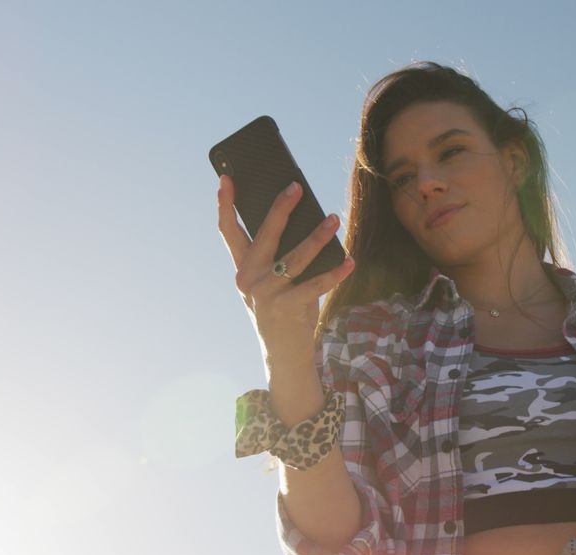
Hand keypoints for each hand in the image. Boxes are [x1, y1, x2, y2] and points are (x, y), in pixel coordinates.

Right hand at [217, 175, 354, 361]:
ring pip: (294, 257)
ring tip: (334, 219)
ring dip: (317, 237)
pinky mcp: (286, 309)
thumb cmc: (284, 308)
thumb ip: (281, 256)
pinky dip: (335, 273)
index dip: (226, 204)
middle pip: (265, 235)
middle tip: (296, 187)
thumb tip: (306, 221)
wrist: (284, 354)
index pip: (229, 231)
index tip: (226, 178)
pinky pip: (315, 285)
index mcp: (242, 268)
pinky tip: (349, 261)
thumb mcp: (274, 281)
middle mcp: (249, 279)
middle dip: (280, 208)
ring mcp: (266, 294)